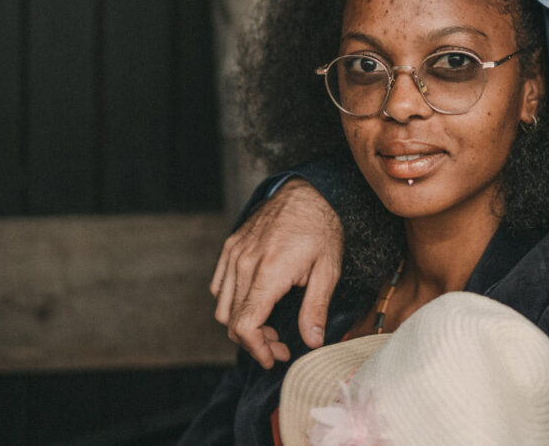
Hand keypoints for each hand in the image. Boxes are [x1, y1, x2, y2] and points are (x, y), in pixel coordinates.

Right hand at [209, 179, 343, 367]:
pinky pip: (219, 286)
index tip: (273, 357)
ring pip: (222, 306)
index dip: (256, 349)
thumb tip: (312, 341)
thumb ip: (316, 307)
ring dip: (241, 324)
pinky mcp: (230, 248)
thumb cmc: (320, 227)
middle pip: (232, 321)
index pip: (245, 325)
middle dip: (254, 342)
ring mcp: (233, 255)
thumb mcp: (328, 268)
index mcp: (269, 272)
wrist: (304, 190)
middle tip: (279, 346)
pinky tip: (256, 303)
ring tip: (269, 326)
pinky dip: (231, 303)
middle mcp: (244, 264)